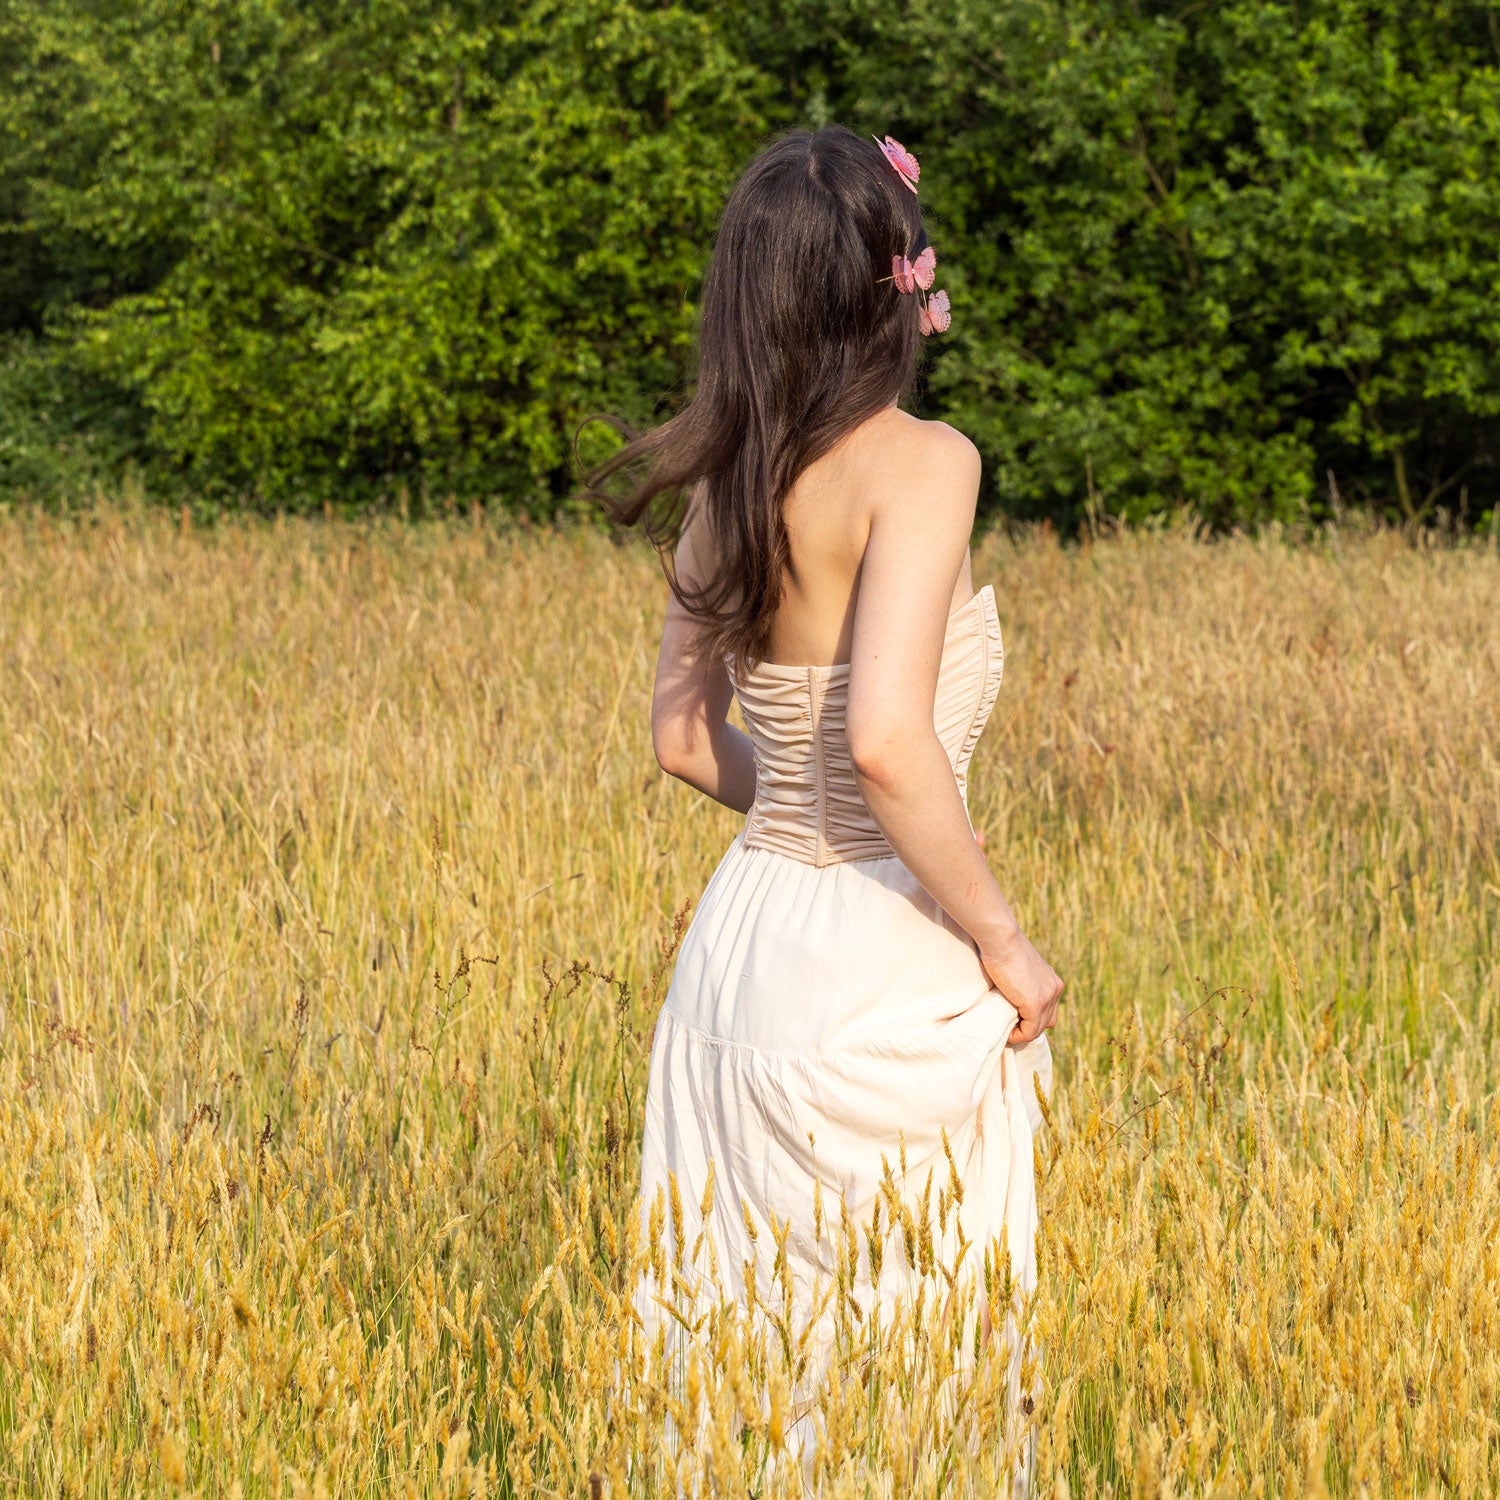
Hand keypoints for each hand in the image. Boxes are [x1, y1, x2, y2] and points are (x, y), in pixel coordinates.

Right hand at [979, 927, 1062, 1044]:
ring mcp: (1047, 997)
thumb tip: (1011, 991)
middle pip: (1047, 1021)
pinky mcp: (1035, 1004)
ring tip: (1007, 1029)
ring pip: (1038, 1029)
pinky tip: (1007, 1032)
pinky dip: (1018, 1036)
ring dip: (1022, 1033)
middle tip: (1010, 1024)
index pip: (1049, 1009)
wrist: (1001, 939)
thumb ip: (1023, 980)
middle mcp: (1055, 989)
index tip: (1014, 1016)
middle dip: (1030, 1026)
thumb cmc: (1002, 947)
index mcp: (1052, 980)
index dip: (1031, 1017)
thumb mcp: (1020, 966)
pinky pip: (1030, 1032)